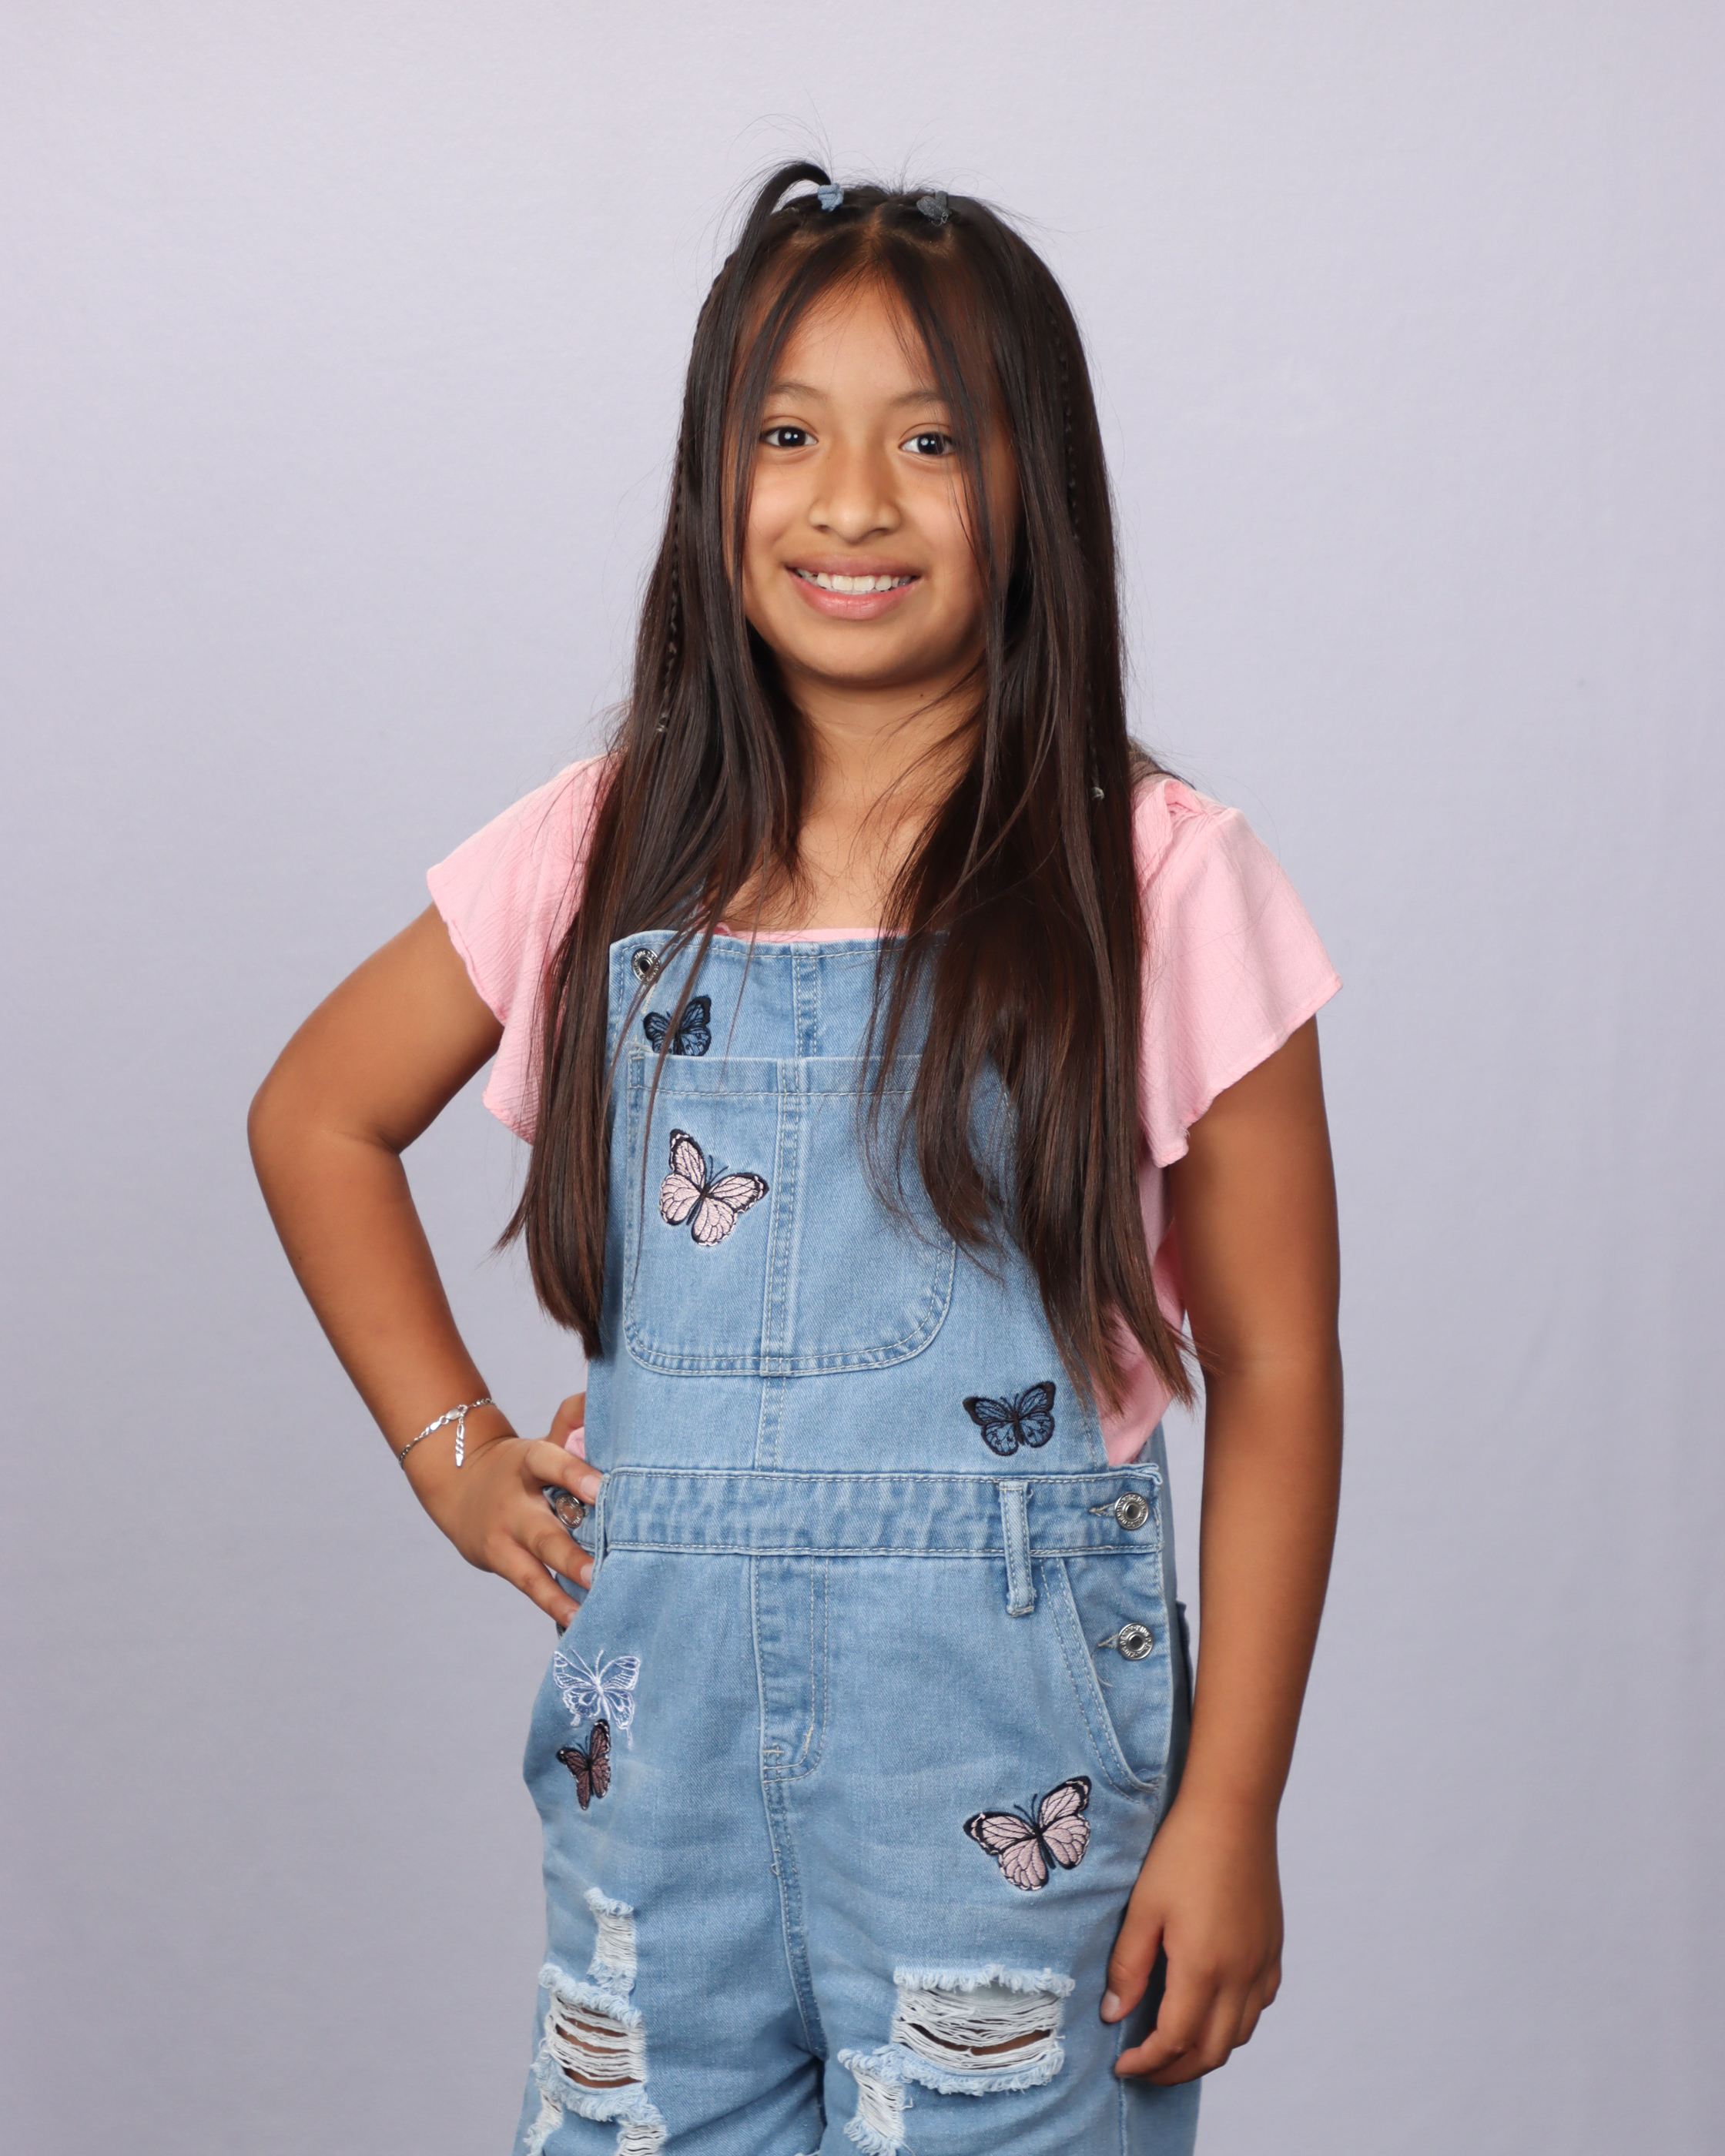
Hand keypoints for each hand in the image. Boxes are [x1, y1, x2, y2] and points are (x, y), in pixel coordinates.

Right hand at [407, 1390, 601, 1626]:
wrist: (457, 1485)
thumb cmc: (521, 1466)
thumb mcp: (542, 1440)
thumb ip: (573, 1420)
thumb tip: (604, 1390)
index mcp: (529, 1463)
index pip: (551, 1463)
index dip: (576, 1474)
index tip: (606, 1490)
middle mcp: (515, 1504)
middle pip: (544, 1531)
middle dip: (572, 1554)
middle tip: (601, 1571)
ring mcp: (505, 1539)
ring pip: (534, 1568)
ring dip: (562, 1590)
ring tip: (590, 1609)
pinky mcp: (502, 1563)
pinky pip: (530, 1588)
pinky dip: (554, 1606)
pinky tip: (579, 1624)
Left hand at [1102, 1797, 1283, 2083]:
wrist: (1232, 1811)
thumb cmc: (1182, 1852)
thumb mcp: (1143, 1908)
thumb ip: (1128, 1966)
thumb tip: (1113, 2014)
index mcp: (1204, 1968)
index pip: (1175, 2041)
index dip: (1147, 2063)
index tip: (1121, 2066)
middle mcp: (1240, 1976)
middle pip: (1212, 2051)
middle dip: (1175, 2071)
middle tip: (1143, 2068)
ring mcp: (1262, 1963)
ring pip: (1240, 2035)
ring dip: (1206, 2051)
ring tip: (1172, 2045)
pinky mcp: (1272, 1948)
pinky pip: (1259, 2005)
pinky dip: (1234, 2023)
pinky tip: (1212, 2007)